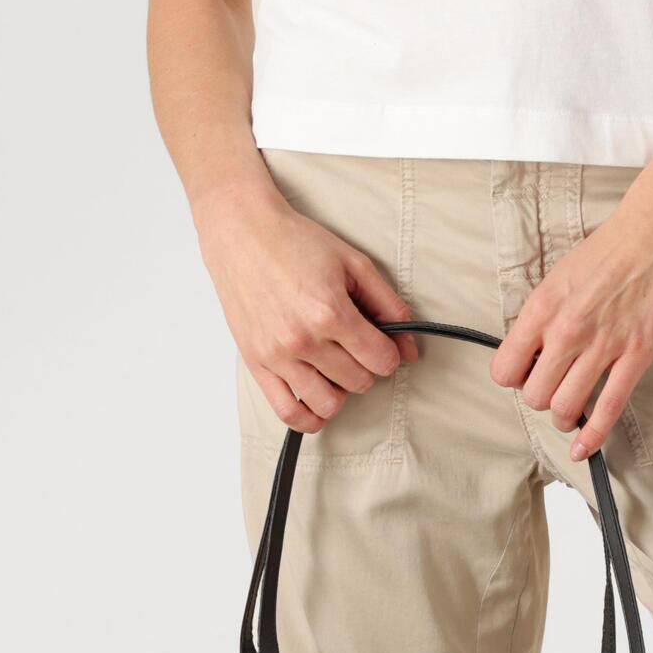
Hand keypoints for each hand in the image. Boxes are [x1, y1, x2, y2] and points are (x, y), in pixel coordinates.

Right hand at [191, 168, 416, 433]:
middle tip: (357, 347)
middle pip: (359, 382)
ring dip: (342, 391)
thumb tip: (409, 347)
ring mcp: (277, 356)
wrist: (242, 234)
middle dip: (367, 367)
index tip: (383, 344)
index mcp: (331, 312)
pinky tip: (318, 403)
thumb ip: (388, 305)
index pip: (381, 360)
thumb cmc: (295, 243)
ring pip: (328, 404)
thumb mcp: (354, 264)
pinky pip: (287, 413)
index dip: (390, 354)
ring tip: (336, 368)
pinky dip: (309, 418)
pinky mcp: (256, 363)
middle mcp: (303, 339)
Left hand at [490, 170, 652, 456]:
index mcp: (542, 308)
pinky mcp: (636, 355)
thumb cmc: (611, 249)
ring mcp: (602, 345)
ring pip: (566, 407)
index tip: (527, 376)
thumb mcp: (560, 277)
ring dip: (565, 418)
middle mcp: (567, 330)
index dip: (514, 379)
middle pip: (534, 395)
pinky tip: (585, 448)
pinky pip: (608, 408)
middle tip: (554, 391)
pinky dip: (594, 435)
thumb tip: (533, 349)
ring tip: (570, 414)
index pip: (505, 369)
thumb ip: (543, 316)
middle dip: (541, 400)